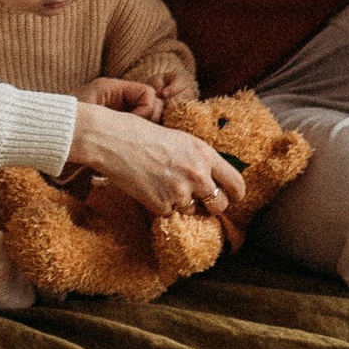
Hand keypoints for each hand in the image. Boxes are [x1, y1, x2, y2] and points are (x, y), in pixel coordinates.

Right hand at [67, 92, 244, 221]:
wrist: (111, 140)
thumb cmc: (141, 134)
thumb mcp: (179, 139)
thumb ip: (199, 159)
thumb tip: (212, 180)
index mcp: (204, 154)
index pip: (236, 184)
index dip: (235, 195)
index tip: (229, 198)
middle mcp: (197, 174)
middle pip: (220, 205)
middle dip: (211, 206)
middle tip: (197, 200)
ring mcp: (180, 192)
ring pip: (192, 211)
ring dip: (181, 204)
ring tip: (162, 184)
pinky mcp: (161, 205)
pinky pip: (169, 214)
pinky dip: (160, 206)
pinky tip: (148, 188)